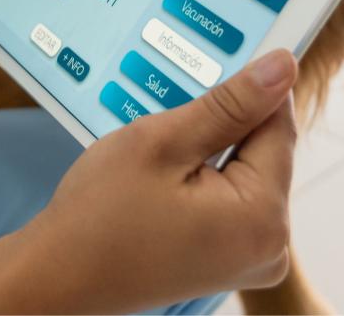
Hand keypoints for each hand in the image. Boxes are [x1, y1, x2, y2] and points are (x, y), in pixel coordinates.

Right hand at [9, 49, 298, 312]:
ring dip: (210, 150)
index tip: (221, 67)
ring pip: (246, 170)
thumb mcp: (164, 142)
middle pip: (264, 150)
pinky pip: (231, 197)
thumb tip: (283, 67)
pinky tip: (164, 180)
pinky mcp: (231, 259)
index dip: (249, 88)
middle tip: (170, 126)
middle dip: (222, 125)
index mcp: (263, 218)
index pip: (279, 124)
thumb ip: (230, 104)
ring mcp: (251, 257)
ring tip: (160, 160)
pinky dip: (204, 176)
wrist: (60, 276)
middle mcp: (271, 246)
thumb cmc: (100, 216)